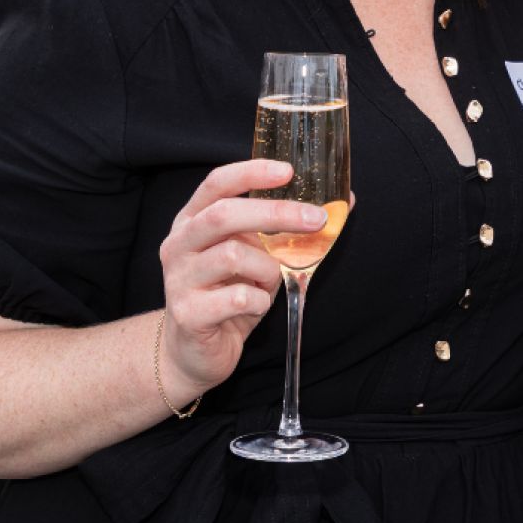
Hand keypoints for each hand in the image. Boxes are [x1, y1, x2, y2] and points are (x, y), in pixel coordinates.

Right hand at [155, 160, 328, 402]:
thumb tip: (343, 204)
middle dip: (276, 213)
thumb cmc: (230, 294)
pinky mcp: (188, 313)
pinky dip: (260, 301)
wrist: (195, 352)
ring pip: (233, 256)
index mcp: (193, 220)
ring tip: (270, 281)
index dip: (251, 172)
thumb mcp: (257, 255)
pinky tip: (256, 306)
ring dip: (268, 269)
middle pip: (224, 214)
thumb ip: (285, 231)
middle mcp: (179, 243)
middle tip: (315, 219)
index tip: (288, 171)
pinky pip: (238, 298)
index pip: (217, 183)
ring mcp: (179, 278)